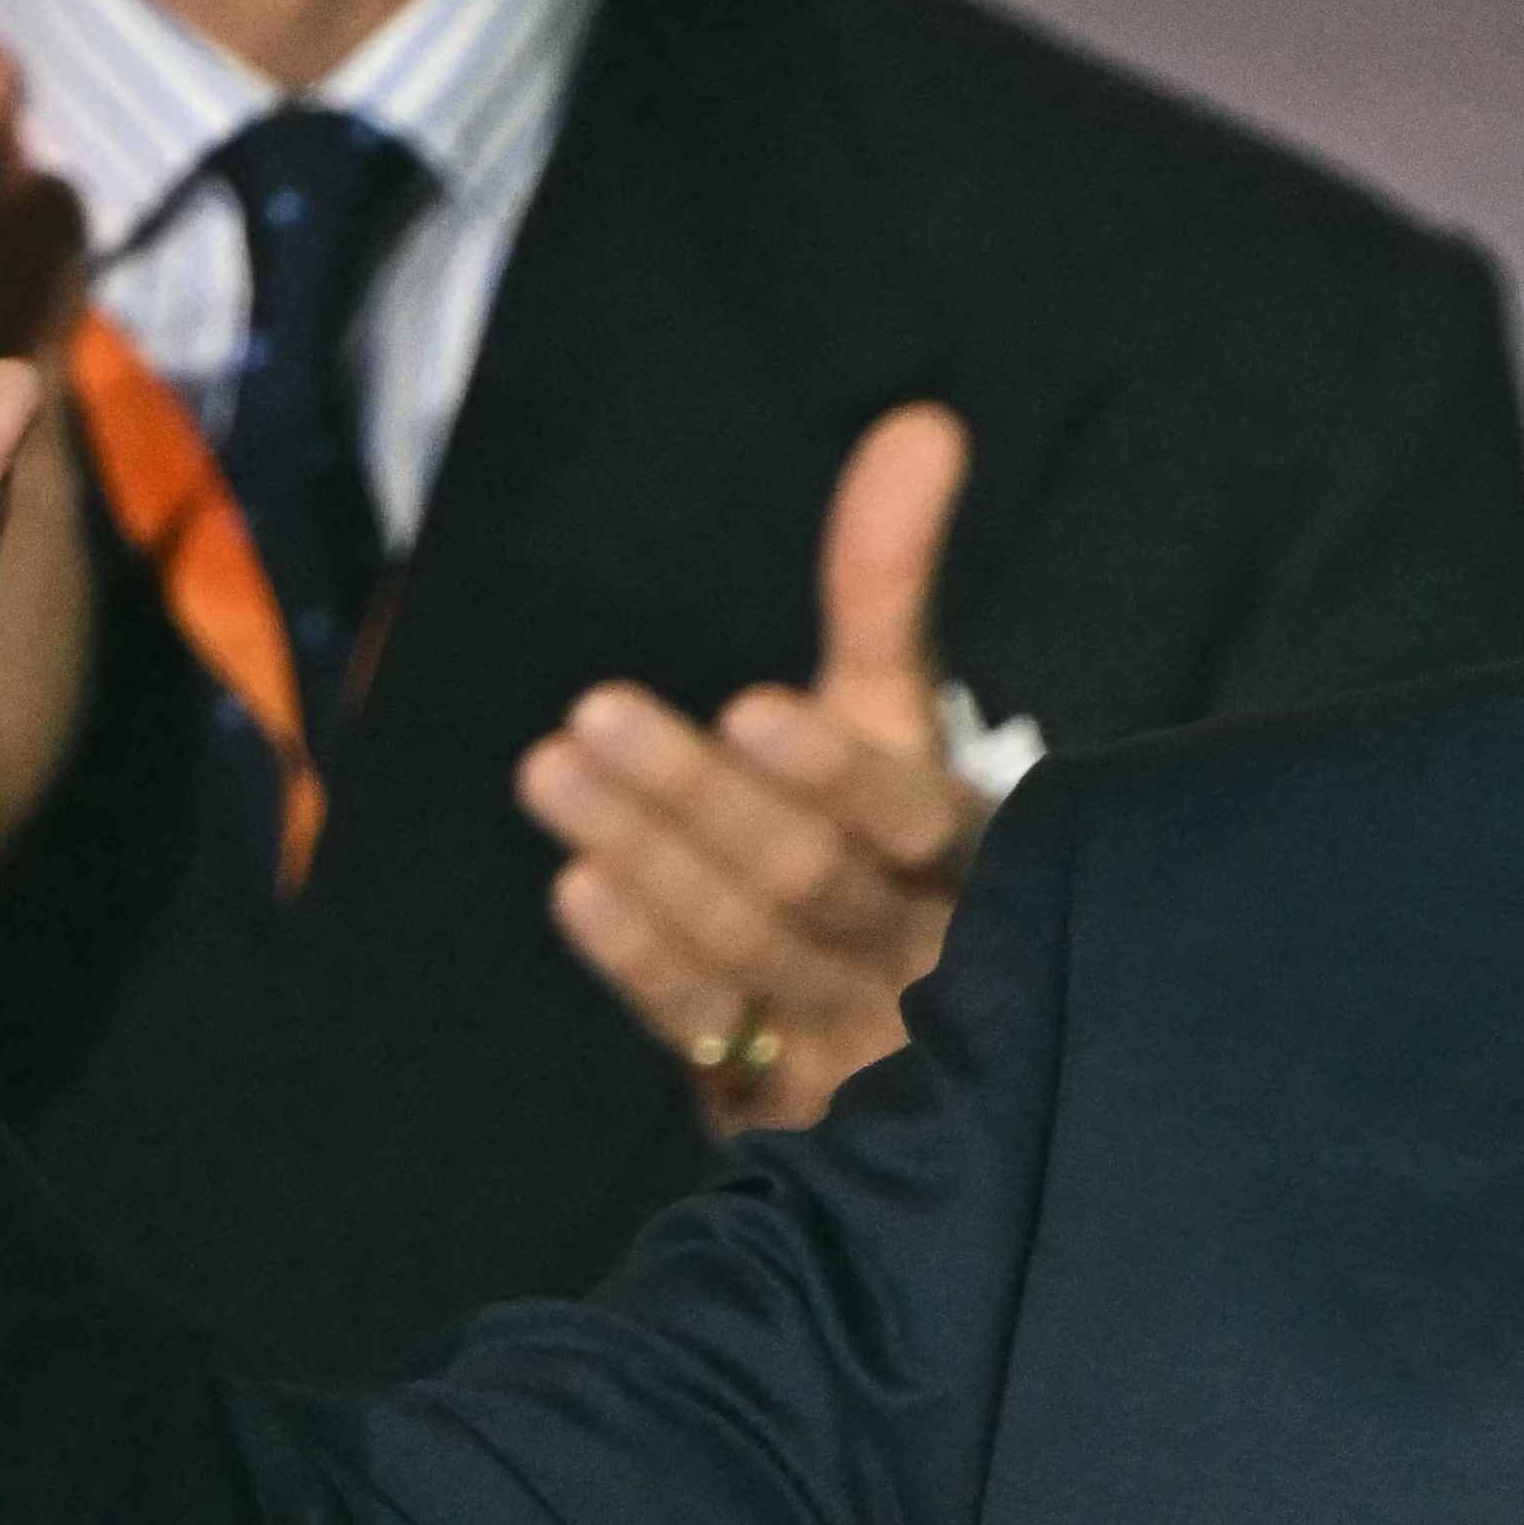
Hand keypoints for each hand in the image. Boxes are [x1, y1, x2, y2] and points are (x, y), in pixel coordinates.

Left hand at [518, 403, 986, 1135]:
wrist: (915, 1037)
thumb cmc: (890, 841)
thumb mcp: (895, 714)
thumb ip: (890, 582)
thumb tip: (920, 425)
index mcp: (969, 852)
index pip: (911, 819)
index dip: (835, 772)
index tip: (752, 706)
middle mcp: (923, 951)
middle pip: (809, 879)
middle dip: (699, 800)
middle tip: (592, 716)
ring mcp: (854, 1036)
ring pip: (749, 946)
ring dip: (650, 856)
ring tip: (554, 769)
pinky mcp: (784, 1099)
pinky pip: (707, 1028)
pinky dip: (644, 963)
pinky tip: (579, 890)